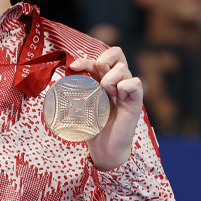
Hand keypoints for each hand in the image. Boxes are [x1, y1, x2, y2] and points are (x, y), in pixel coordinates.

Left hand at [70, 47, 142, 170]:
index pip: (99, 58)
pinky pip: (135, 83)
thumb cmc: (92, 127)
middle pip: (117, 53)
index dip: (86, 59)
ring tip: (106, 93)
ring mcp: (127, 90)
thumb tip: (64, 74)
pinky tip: (118, 97)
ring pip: (123, 68)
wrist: (104, 147)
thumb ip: (77, 89)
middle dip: (103, 60)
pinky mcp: (136, 101)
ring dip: (110, 78)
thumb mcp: (81, 103)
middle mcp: (117, 81)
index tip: (73, 67)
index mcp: (104, 79)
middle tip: (96, 78)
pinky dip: (124, 86)